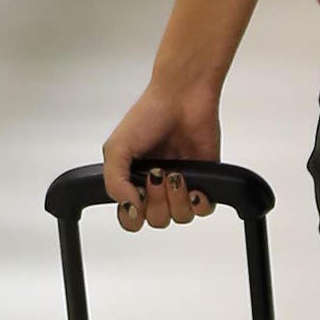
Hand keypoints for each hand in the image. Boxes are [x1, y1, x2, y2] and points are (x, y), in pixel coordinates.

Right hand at [102, 81, 221, 232]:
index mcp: (132, 181)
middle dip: (156, 201)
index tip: (136, 196)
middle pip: (156, 220)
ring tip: (176, 173)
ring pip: (179, 217)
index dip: (133, 215)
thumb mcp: (116, 148)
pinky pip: (203, 209)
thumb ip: (113, 182)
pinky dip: (199, 201)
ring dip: (177, 198)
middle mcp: (156, 187)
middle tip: (157, 174)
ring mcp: (180, 185)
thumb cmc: (149, 115)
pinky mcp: (205, 180)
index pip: (130, 218)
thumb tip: (128, 206)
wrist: (182, 98)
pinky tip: (193, 184)